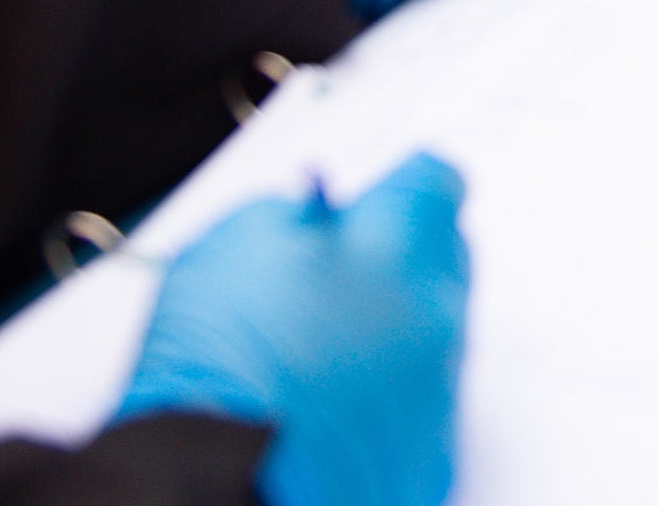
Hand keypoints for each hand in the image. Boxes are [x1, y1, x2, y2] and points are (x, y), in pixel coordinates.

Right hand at [115, 152, 467, 505]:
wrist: (215, 480)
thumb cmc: (214, 364)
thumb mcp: (232, 244)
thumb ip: (298, 216)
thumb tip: (320, 217)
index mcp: (397, 241)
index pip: (434, 182)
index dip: (399, 192)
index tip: (376, 206)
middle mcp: (437, 308)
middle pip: (443, 258)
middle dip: (398, 260)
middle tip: (337, 285)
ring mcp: (442, 386)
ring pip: (434, 334)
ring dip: (392, 333)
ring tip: (319, 360)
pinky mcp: (434, 452)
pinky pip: (423, 405)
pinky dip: (388, 401)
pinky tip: (332, 411)